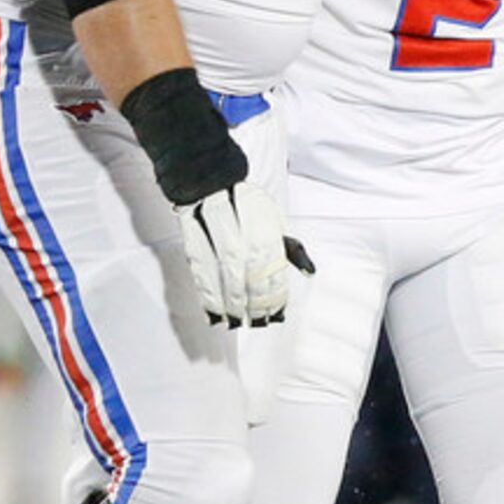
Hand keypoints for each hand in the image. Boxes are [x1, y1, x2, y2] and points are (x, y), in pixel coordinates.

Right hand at [176, 179, 307, 326]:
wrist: (210, 180)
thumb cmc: (246, 202)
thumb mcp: (275, 218)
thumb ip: (291, 247)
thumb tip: (310, 270)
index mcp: (265, 230)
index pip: (272, 271)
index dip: (274, 296)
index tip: (277, 314)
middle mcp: (241, 235)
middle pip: (249, 278)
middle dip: (254, 305)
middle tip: (258, 323)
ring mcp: (215, 238)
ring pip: (224, 278)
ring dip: (230, 305)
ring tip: (235, 322)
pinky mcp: (194, 242)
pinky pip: (201, 274)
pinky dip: (207, 296)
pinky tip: (213, 312)